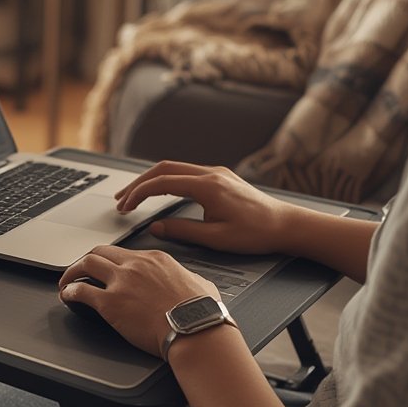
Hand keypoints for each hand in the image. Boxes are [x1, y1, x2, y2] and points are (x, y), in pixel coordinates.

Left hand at [59, 245, 219, 357]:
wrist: (194, 328)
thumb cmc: (201, 312)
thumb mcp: (200, 283)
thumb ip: (187, 278)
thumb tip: (191, 282)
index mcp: (155, 259)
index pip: (125, 253)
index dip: (112, 261)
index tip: (108, 268)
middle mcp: (135, 265)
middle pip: (101, 251)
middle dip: (88, 259)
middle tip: (81, 270)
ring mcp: (121, 282)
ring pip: (86, 263)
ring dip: (73, 272)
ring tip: (67, 281)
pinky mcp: (110, 302)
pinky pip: (81, 291)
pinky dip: (70, 292)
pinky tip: (67, 296)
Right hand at [115, 161, 292, 255]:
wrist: (286, 225)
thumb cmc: (257, 233)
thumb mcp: (216, 238)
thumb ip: (182, 231)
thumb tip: (156, 227)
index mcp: (207, 186)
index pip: (161, 183)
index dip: (138, 194)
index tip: (125, 206)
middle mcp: (211, 174)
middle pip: (163, 169)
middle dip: (138, 183)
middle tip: (121, 199)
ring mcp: (216, 173)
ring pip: (174, 168)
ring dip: (151, 180)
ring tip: (134, 195)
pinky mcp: (221, 178)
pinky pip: (186, 172)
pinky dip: (167, 180)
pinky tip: (160, 191)